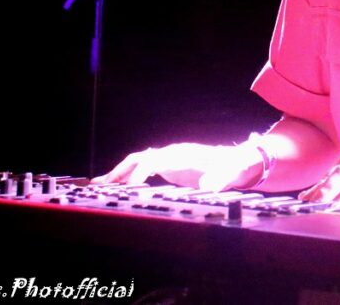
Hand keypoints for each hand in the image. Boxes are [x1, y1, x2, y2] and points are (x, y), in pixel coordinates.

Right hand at [92, 142, 261, 191]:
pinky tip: (118, 186)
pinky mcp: (169, 166)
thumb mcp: (231, 173)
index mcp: (183, 155)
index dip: (140, 172)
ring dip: (120, 173)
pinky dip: (129, 176)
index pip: (154, 160)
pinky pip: (144, 169)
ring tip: (100, 185)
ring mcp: (169, 158)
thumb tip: (208, 186)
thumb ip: (220, 178)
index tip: (129, 187)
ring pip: (138, 162)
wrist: (238, 161)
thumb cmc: (234, 167)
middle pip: (140, 158)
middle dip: (120, 170)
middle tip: (102, 185)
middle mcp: (172, 153)